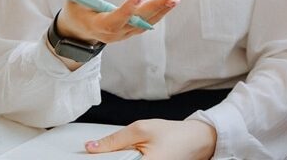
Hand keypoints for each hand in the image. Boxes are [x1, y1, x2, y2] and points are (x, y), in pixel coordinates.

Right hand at [55, 0, 179, 43]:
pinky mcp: (130, 30)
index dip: (126, 10)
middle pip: (135, 23)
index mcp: (95, 25)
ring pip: (144, 24)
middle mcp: (111, 33)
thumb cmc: (77, 5)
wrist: (78, 28)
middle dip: (153, 9)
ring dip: (161, 11)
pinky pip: (146, 23)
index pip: (113, 21)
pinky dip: (159, 13)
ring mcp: (123, 34)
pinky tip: (170, 3)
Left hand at [85, 119, 216, 159]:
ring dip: (119, 159)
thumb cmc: (174, 134)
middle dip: (109, 158)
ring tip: (125, 150)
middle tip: (102, 150)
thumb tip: (91, 147)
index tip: (89, 154)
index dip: (99, 158)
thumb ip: (115, 140)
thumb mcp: (143, 129)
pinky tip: (132, 155)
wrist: (197, 140)